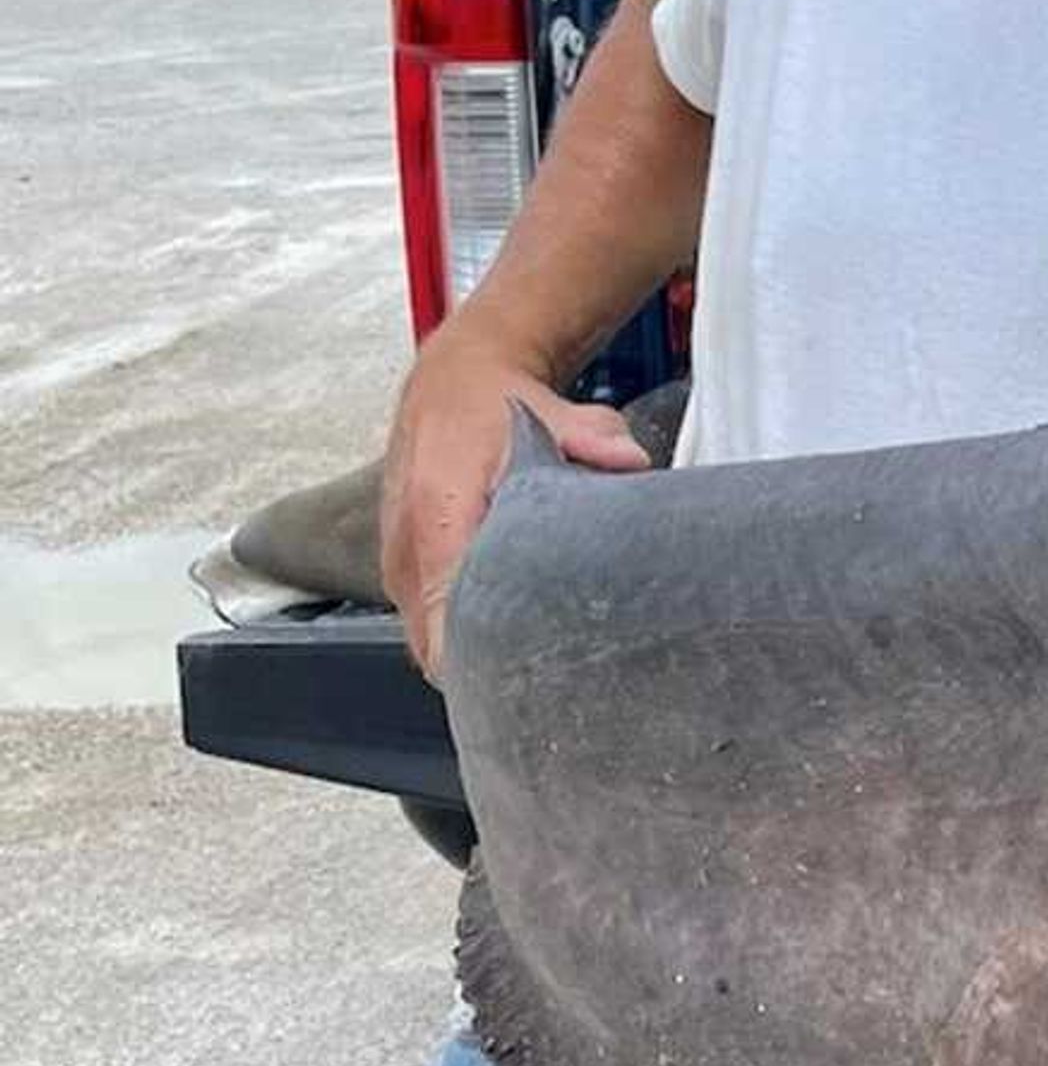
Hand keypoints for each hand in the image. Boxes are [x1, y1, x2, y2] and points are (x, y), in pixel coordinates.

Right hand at [379, 325, 651, 678]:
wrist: (448, 382)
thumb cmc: (495, 404)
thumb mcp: (553, 411)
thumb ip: (594, 438)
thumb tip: (632, 464)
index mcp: (438, 511)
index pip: (445, 608)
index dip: (478, 655)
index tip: (521, 681)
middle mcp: (406, 544)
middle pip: (432, 642)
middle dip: (482, 670)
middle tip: (547, 683)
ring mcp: (396, 559)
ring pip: (423, 638)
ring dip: (466, 655)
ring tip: (530, 666)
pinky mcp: (399, 565)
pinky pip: (422, 620)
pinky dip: (454, 634)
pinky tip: (503, 635)